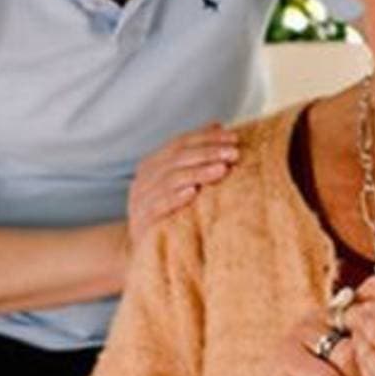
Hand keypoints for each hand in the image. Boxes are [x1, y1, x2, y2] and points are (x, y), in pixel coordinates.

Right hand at [127, 124, 238, 242]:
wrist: (142, 251)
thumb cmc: (168, 211)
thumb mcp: (179, 180)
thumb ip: (195, 154)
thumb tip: (218, 124)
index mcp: (153, 163)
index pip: (181, 143)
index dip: (207, 138)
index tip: (234, 138)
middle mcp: (144, 178)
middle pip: (177, 158)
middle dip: (208, 153)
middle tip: (234, 153)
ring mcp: (140, 200)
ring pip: (170, 180)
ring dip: (198, 173)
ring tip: (222, 170)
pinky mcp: (141, 222)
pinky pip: (158, 206)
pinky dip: (176, 198)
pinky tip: (194, 193)